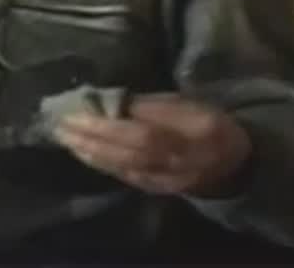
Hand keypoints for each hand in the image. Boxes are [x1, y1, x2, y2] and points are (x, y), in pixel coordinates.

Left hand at [53, 92, 251, 197]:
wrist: (233, 165)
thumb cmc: (208, 123)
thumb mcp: (188, 103)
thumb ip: (152, 105)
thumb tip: (112, 103)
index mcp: (190, 134)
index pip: (143, 134)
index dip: (108, 126)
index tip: (79, 112)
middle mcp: (177, 163)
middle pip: (128, 153)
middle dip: (90, 139)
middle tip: (60, 124)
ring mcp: (166, 180)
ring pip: (122, 168)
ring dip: (89, 153)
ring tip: (64, 137)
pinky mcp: (156, 189)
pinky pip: (124, 176)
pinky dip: (101, 163)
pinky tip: (82, 152)